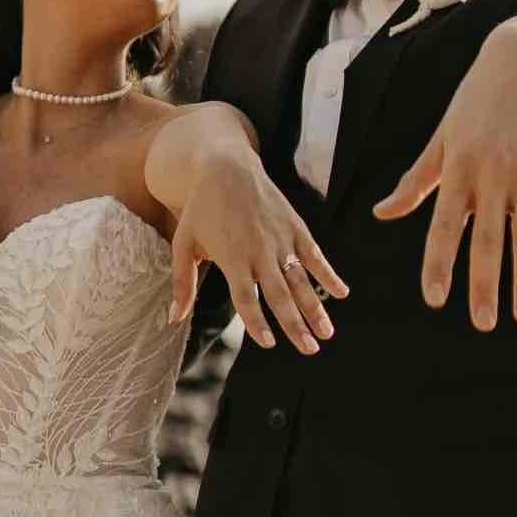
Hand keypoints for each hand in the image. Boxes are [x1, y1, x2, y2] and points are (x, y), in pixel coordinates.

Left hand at [169, 152, 347, 355]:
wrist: (225, 166)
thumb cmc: (201, 210)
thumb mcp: (184, 244)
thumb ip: (183, 283)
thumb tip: (173, 319)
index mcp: (233, 258)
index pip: (246, 298)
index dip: (257, 322)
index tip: (267, 343)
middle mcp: (260, 251)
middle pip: (280, 295)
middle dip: (295, 325)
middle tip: (309, 350)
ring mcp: (281, 239)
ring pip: (301, 280)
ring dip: (315, 308)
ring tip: (326, 334)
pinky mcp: (296, 227)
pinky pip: (315, 255)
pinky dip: (329, 274)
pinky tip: (343, 293)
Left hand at [372, 21, 516, 327]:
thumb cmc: (475, 104)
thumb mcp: (441, 138)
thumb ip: (415, 181)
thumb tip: (381, 214)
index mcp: (457, 169)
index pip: (443, 225)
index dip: (439, 262)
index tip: (434, 298)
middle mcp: (492, 174)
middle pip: (488, 239)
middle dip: (484, 284)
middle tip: (483, 324)